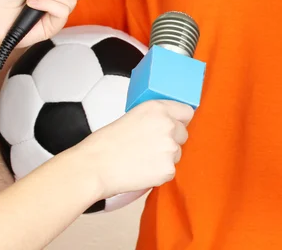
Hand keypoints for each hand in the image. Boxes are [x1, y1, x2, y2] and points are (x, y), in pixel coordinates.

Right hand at [74, 100, 193, 199]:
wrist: (95, 166)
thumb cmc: (106, 143)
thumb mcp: (133, 116)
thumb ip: (155, 117)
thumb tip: (168, 123)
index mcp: (158, 108)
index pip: (187, 111)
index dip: (180, 120)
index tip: (174, 126)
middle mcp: (168, 125)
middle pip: (183, 134)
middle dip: (171, 140)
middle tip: (150, 146)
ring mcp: (170, 148)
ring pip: (177, 153)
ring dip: (165, 157)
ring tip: (142, 159)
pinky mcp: (168, 169)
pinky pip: (170, 170)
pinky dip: (159, 173)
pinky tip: (142, 170)